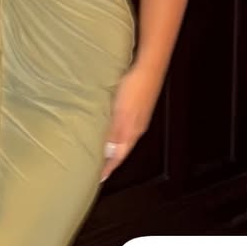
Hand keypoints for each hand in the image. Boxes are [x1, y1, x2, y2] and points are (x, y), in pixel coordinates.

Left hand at [100, 62, 160, 180]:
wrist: (148, 68)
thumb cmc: (135, 87)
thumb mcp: (120, 112)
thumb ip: (115, 133)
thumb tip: (109, 152)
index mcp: (132, 131)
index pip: (119, 156)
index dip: (109, 167)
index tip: (99, 177)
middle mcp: (136, 127)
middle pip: (122, 150)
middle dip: (110, 160)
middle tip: (98, 168)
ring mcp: (137, 118)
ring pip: (123, 139)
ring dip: (112, 147)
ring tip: (101, 152)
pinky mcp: (136, 108)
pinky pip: (124, 128)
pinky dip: (115, 134)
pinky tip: (108, 129)